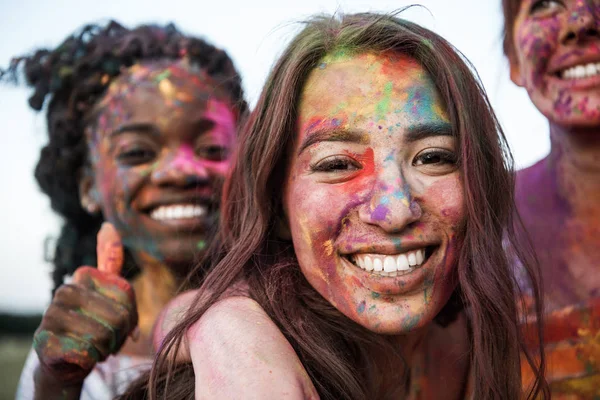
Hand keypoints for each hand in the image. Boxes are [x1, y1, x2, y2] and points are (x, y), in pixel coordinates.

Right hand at [33, 222, 137, 384]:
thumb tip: (109, 225)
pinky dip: (90, 359)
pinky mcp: (44, 339)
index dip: (131, 315)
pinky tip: (80, 356)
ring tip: (95, 346)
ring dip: (105, 348)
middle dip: (120, 335)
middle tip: (109, 339)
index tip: (120, 321)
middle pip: (118, 316)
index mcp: (83, 276)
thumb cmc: (94, 324)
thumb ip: (110, 260)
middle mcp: (65, 290)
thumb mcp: (107, 291)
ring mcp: (51, 314)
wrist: (66, 359)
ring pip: (103, 335)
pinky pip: (85, 351)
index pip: (127, 294)